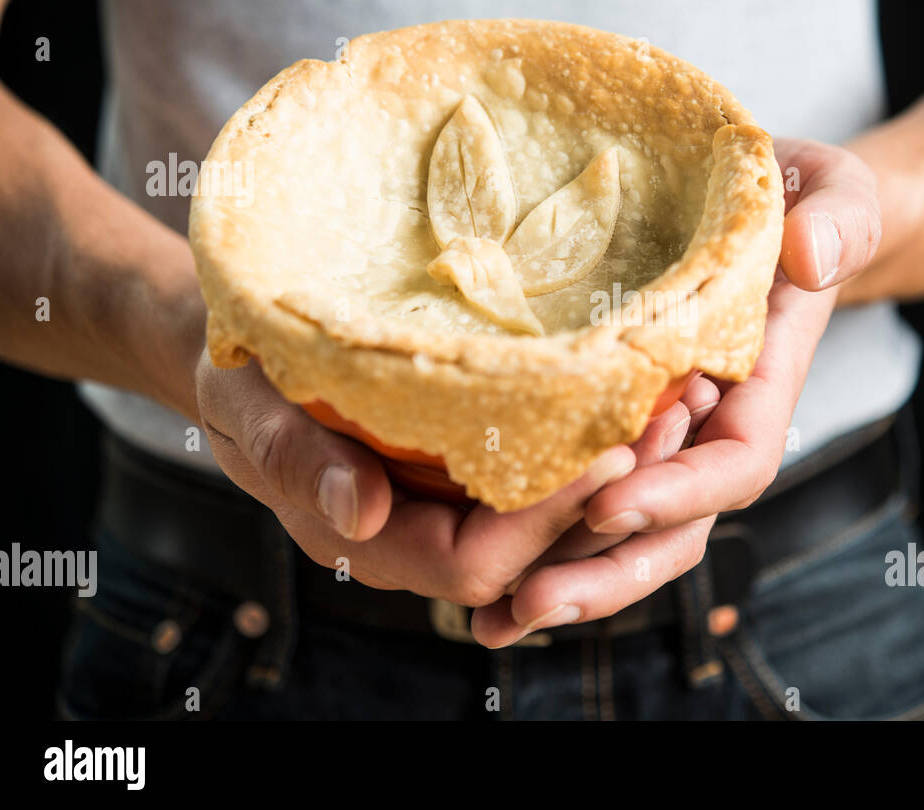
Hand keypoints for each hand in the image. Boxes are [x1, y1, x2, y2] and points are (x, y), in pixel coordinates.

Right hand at [195, 352, 637, 605]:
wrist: (250, 362)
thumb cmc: (244, 379)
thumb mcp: (249, 408)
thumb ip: (293, 460)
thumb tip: (355, 513)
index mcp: (373, 538)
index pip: (476, 560)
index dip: (544, 518)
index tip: (608, 451)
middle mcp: (426, 536)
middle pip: (538, 552)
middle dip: (609, 494)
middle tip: (674, 413)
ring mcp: (457, 507)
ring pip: (557, 522)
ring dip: (624, 471)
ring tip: (680, 398)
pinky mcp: (479, 471)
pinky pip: (550, 478)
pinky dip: (599, 443)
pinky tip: (641, 390)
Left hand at [471, 138, 880, 645]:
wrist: (767, 208)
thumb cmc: (796, 197)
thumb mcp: (832, 190)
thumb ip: (839, 218)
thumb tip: (812, 256)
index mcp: (762, 385)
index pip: (735, 463)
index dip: (680, 492)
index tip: (610, 504)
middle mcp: (711, 427)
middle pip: (676, 527)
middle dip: (610, 572)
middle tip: (531, 604)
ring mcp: (664, 434)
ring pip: (626, 528)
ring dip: (568, 577)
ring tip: (495, 622)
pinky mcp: (614, 420)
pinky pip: (584, 487)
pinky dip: (541, 533)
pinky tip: (484, 571)